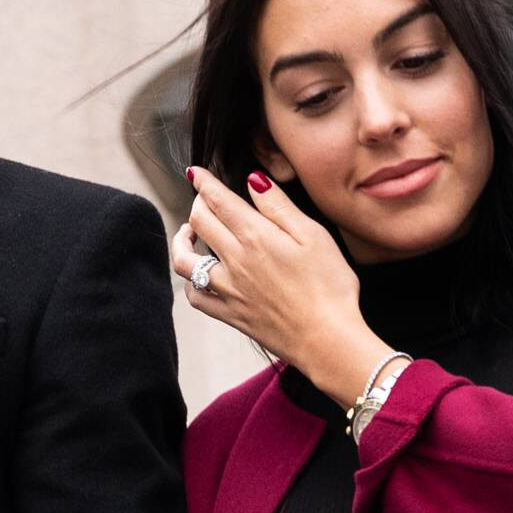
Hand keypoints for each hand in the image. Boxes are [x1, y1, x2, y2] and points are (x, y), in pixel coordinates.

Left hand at [172, 168, 382, 409]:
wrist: (327, 340)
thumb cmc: (330, 287)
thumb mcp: (313, 236)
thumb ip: (279, 206)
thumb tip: (254, 180)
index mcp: (255, 236)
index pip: (218, 200)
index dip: (203, 181)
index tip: (195, 172)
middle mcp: (235, 261)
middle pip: (199, 222)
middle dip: (198, 204)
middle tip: (205, 199)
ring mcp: (229, 290)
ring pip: (186, 261)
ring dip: (183, 242)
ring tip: (191, 233)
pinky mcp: (231, 315)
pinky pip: (197, 297)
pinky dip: (191, 283)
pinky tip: (200, 276)